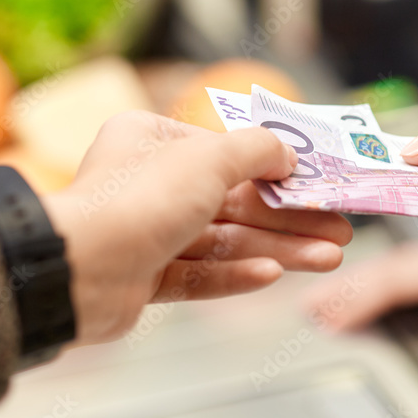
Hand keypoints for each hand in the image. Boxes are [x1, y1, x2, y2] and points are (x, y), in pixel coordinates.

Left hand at [45, 111, 353, 344]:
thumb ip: (256, 150)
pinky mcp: (143, 277)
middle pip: (232, 200)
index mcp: (150, 139)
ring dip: (277, 247)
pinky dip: (235, 274)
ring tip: (327, 257)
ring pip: (222, 239)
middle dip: (288, 216)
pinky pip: (198, 273)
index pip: (223, 151)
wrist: (78, 271)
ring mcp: (145, 232)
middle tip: (339, 229)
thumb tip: (286, 154)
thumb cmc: (137, 200)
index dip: (275, 167)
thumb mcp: (209, 158)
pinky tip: (273, 275)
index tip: (315, 180)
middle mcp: (147, 183)